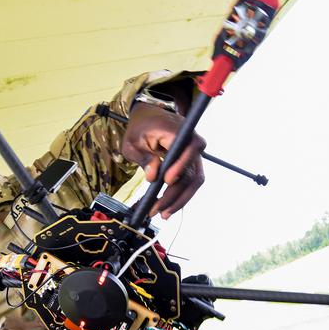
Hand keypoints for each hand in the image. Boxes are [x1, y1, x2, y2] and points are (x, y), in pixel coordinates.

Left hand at [121, 103, 205, 218]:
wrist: (150, 116)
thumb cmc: (141, 127)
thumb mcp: (133, 141)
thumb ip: (143, 157)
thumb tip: (153, 176)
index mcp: (178, 131)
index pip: (188, 149)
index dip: (180, 166)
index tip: (166, 180)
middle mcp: (192, 142)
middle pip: (192, 171)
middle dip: (175, 193)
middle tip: (158, 209)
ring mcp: (194, 154)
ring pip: (195, 180)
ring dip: (180, 199)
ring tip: (163, 214)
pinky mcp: (192, 163)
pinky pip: (192, 181)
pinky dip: (181, 195)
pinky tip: (168, 207)